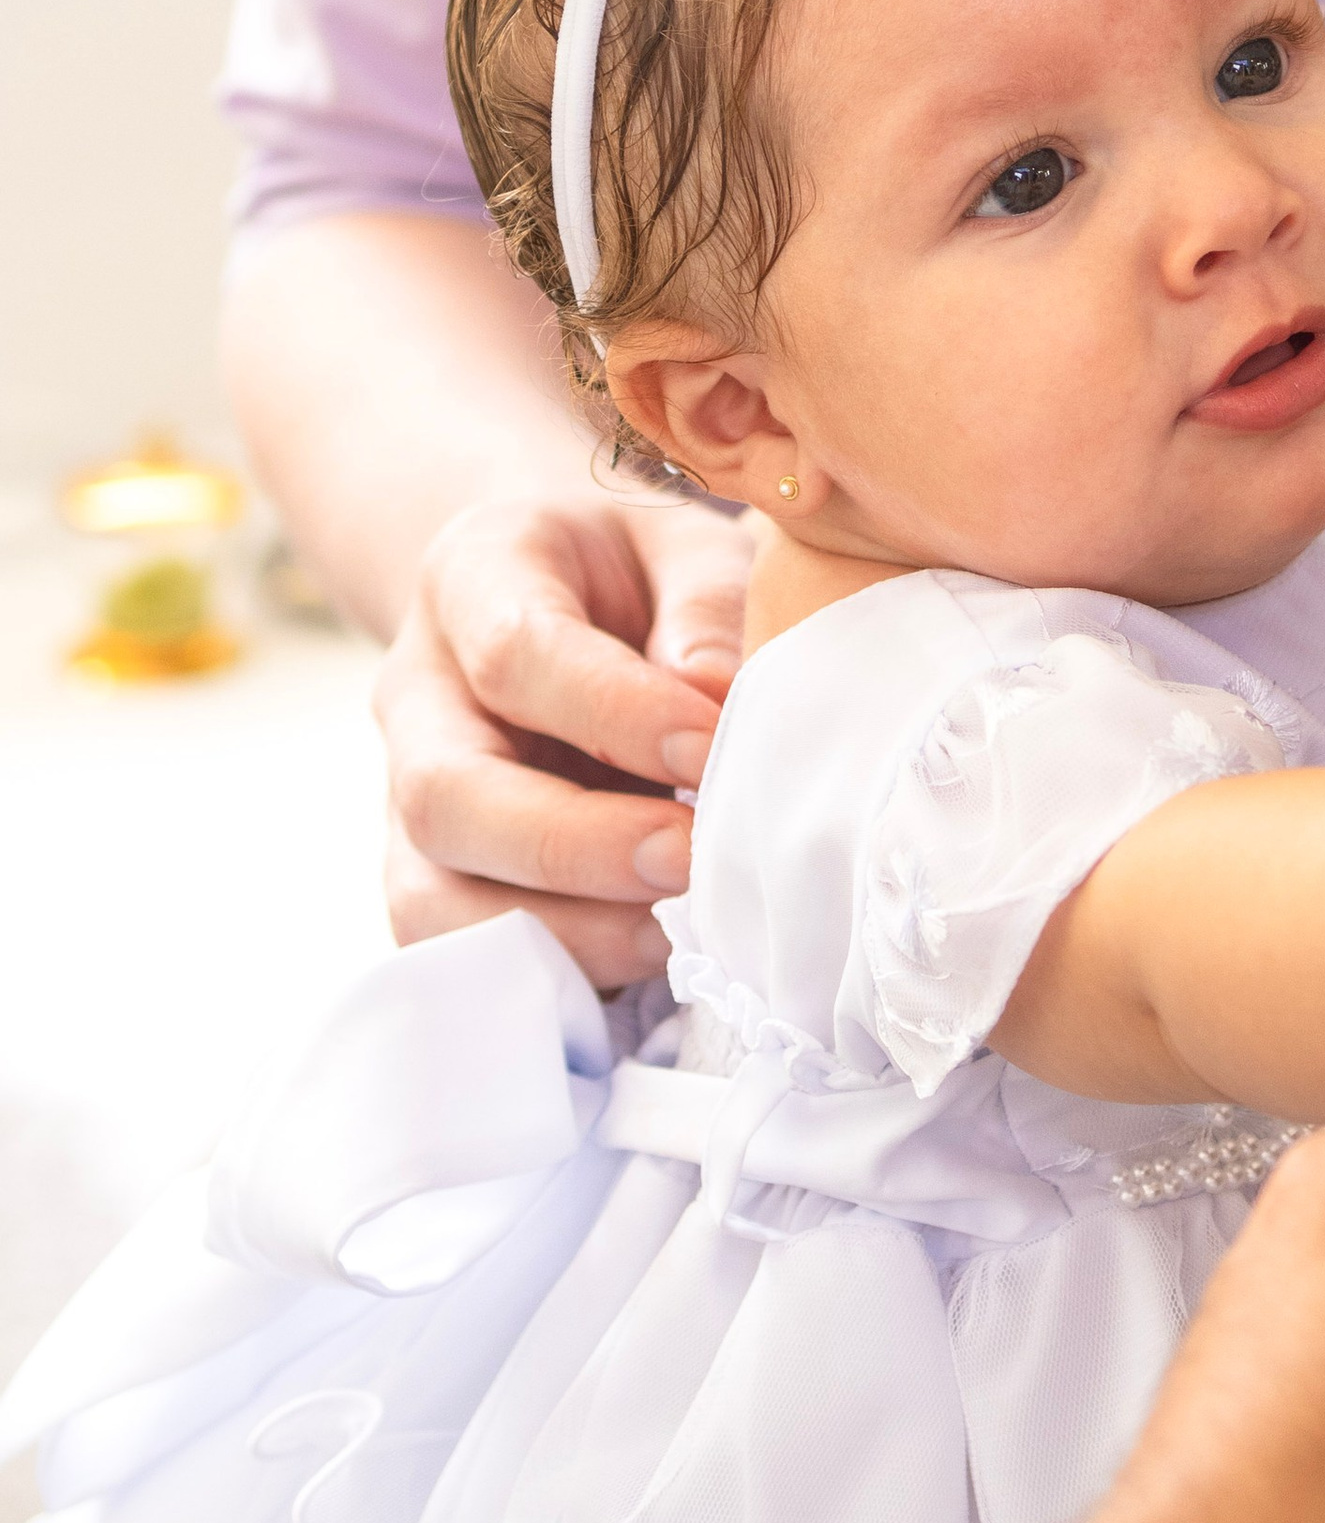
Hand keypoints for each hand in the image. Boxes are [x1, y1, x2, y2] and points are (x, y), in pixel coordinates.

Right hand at [376, 491, 749, 987]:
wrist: (563, 600)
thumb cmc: (639, 573)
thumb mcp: (685, 545)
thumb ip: (704, 604)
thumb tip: (716, 698)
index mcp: (472, 577)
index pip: (513, 652)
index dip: (610, 710)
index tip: (705, 746)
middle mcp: (418, 695)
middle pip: (444, 794)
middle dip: (570, 845)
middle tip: (688, 859)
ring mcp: (411, 798)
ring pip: (431, 896)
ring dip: (559, 932)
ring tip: (673, 933)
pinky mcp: (437, 878)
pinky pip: (457, 955)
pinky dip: (547, 977)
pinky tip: (643, 963)